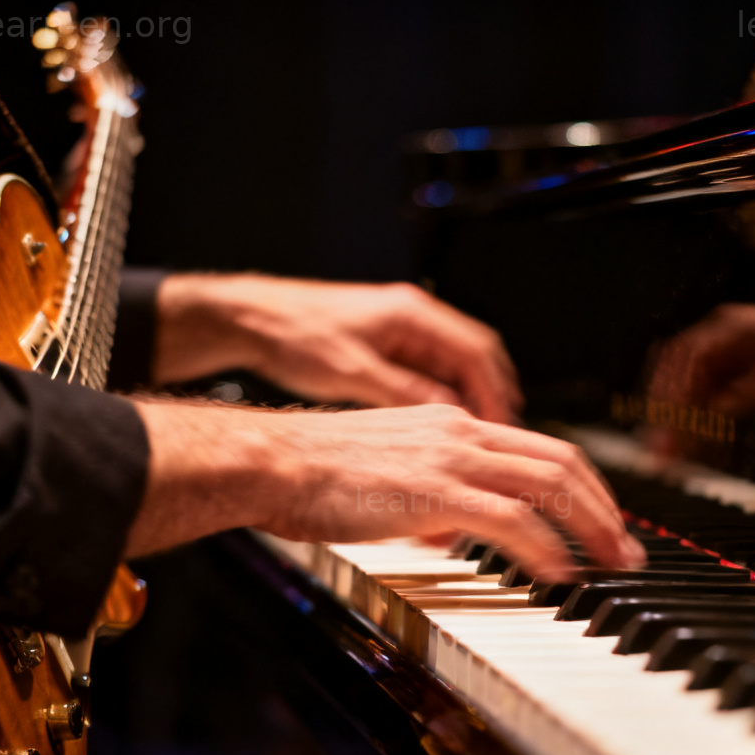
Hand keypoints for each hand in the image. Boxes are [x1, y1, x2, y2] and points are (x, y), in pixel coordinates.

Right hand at [127, 401, 643, 579]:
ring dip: (591, 526)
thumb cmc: (317, 471)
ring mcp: (449, 458)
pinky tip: (560, 572)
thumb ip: (433, 493)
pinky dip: (544, 546)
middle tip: (626, 548)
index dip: (582, 485)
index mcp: (452, 423)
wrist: (274, 460)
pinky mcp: (433, 490)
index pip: (540, 447)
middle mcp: (460, 432)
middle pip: (561, 461)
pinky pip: (510, 519)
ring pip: (549, 484)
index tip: (600, 518)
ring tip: (611, 564)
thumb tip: (458, 530)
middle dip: (605, 507)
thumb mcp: (390, 469)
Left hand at [153, 274, 522, 422]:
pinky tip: (440, 432)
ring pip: (454, 370)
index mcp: (411, 314)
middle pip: (475, 359)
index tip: (503, 426)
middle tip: (503, 437)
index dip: (496, 392)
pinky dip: (443, 403)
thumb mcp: (352, 372)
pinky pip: (431, 376)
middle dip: (492, 398)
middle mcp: (412, 319)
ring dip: (469, 402)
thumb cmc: (293, 334)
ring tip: (476, 441)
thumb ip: (403, 393)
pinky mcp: (386, 350)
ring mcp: (401, 333)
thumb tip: (448, 417)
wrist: (251, 320)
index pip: (477, 352)